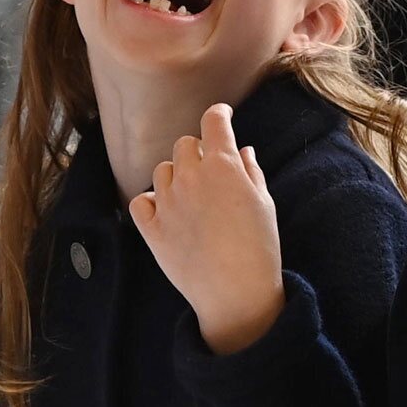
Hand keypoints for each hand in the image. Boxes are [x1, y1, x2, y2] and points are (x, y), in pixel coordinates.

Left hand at [131, 104, 283, 354]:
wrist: (236, 293)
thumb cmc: (259, 247)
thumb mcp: (264, 203)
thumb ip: (250, 171)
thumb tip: (241, 151)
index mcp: (222, 166)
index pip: (213, 122)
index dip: (219, 114)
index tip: (221, 115)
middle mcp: (191, 177)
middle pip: (184, 144)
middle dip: (198, 150)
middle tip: (210, 168)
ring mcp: (168, 202)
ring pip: (162, 170)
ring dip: (176, 175)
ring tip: (190, 194)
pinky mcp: (152, 228)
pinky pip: (142, 202)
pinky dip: (151, 201)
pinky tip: (165, 210)